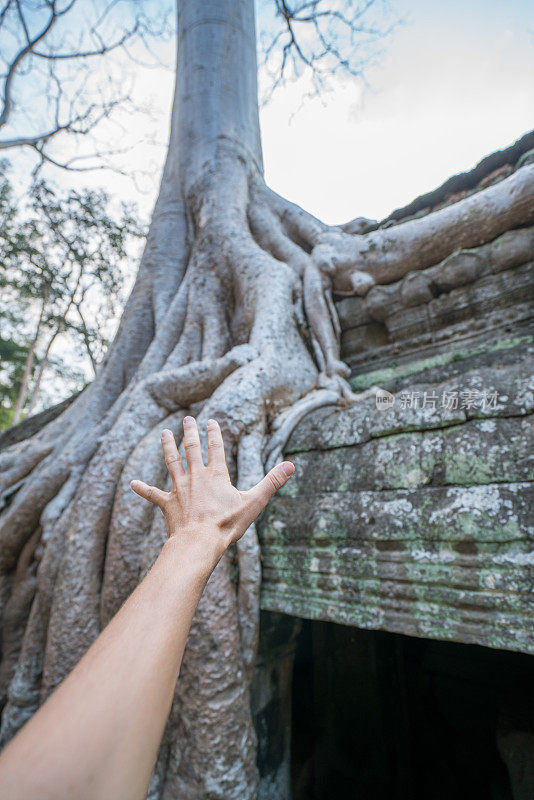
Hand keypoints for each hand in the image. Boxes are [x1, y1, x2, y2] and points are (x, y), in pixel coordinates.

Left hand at [130, 416, 293, 563]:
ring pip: (171, 462)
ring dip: (167, 447)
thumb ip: (272, 482)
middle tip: (187, 419)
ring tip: (164, 433)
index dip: (214, 433)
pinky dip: (143, 489)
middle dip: (190, 432)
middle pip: (191, 449)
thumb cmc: (227, 524)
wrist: (198, 542)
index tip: (211, 421)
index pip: (216, 448)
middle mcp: (196, 477)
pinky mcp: (167, 504)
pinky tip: (132, 483)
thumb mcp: (254, 502)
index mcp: (216, 475)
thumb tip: (291, 465)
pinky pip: (153, 494)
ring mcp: (179, 489)